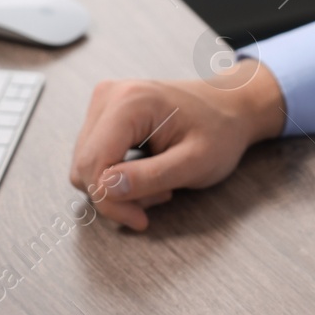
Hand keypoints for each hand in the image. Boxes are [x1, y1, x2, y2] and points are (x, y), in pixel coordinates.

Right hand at [68, 59, 285, 230]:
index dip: (109, 202)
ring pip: (86, 165)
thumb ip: (150, 177)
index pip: (92, 164)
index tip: (140, 220)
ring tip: (159, 181)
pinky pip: (94, 157)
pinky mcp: (105, 113)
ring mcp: (104, 101)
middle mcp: (109, 95)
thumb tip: (105, 189)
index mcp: (130, 101)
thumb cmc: (220, 131)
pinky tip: (148, 171)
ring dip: (118, 187)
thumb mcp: (195, 162)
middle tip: (160, 195)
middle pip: (84, 166)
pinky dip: (117, 175)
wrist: (230, 107)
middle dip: (117, 195)